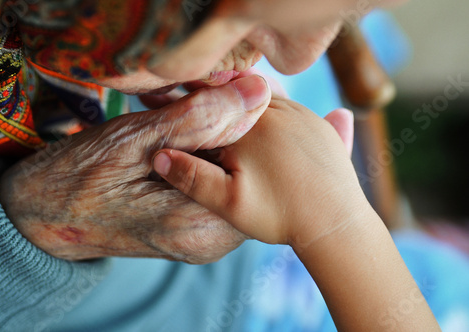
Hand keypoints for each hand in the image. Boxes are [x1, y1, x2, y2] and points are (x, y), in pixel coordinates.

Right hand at [0, 75, 270, 262]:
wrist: (46, 214)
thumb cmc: (78, 174)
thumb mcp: (134, 137)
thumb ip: (198, 118)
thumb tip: (255, 92)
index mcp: (196, 223)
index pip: (256, 167)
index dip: (246, 123)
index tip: (219, 96)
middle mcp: (209, 243)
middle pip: (250, 177)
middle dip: (232, 134)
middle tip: (200, 107)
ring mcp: (204, 243)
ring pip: (237, 182)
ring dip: (219, 146)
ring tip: (184, 126)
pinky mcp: (197, 234)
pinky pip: (220, 191)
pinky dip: (208, 163)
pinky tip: (182, 146)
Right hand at [152, 96, 365, 245]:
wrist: (337, 224)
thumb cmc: (281, 215)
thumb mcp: (229, 203)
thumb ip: (192, 178)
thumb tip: (157, 156)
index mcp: (252, 125)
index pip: (212, 101)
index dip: (189, 100)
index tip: (170, 97)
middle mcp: (278, 110)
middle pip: (237, 93)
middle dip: (214, 94)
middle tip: (192, 93)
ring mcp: (302, 114)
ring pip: (263, 95)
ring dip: (242, 98)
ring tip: (223, 101)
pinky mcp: (317, 124)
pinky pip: (287, 105)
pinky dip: (268, 106)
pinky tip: (259, 114)